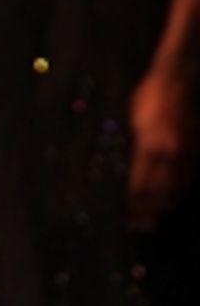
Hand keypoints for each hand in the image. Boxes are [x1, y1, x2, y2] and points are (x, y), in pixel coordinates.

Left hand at [127, 66, 197, 232]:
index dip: (128, 205)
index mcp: (150, 147)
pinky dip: (173, 196)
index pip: (137, 187)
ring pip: (172, 193)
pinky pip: (183, 184)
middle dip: (142, 213)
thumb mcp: (127, 118)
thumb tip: (114, 171)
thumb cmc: (146, 96)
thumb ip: (124, 147)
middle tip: (131, 225)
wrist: (177, 80)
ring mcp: (184, 157)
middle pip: (155, 196)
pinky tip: (164, 202)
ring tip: (145, 220)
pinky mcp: (193, 155)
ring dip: (158, 209)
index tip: (118, 216)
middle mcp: (169, 157)